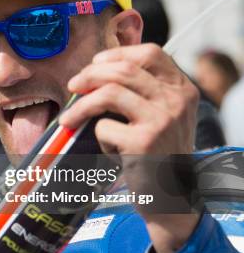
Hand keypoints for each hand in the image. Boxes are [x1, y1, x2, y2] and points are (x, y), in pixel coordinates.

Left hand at [60, 44, 200, 252]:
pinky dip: (99, 137)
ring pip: (109, 93)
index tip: (96, 63)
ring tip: (69, 117)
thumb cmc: (159, 154)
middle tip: (73, 86)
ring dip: (82, 104)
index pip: (151, 53)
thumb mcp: (164, 116)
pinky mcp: (144, 142)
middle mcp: (176, 101)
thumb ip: (144, 91)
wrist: (171, 199)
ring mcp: (162, 120)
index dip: (119, 53)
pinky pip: (104, 127)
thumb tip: (96, 71)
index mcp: (183, 89)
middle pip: (124, 69)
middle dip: (90, 74)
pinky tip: (108, 149)